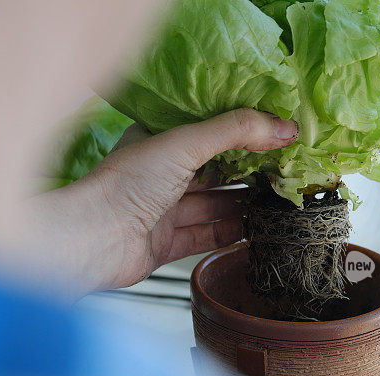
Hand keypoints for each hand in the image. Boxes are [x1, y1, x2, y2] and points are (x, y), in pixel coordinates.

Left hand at [31, 109, 297, 298]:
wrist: (93, 240)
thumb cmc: (126, 184)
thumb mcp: (185, 143)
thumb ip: (235, 131)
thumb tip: (284, 127)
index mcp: (158, 142)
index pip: (208, 133)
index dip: (241, 133)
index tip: (276, 134)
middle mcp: (160, 176)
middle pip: (214, 172)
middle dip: (249, 171)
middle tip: (285, 170)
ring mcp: (163, 211)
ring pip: (213, 206)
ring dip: (243, 204)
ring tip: (279, 199)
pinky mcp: (166, 244)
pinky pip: (206, 236)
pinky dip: (230, 233)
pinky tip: (256, 229)